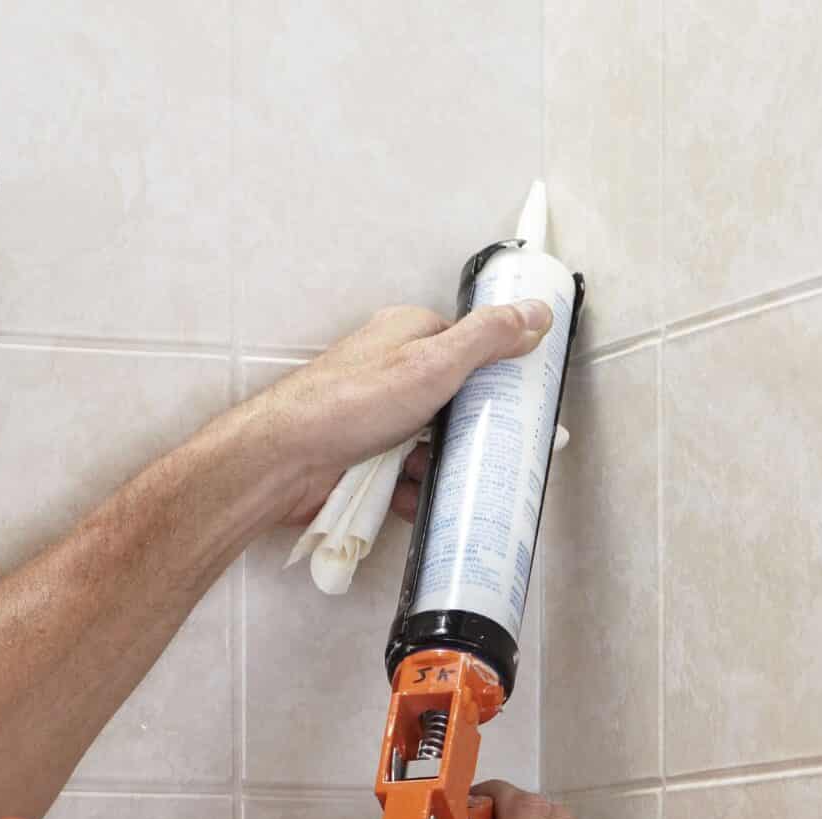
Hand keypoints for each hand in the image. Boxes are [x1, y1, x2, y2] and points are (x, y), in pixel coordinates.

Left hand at [241, 300, 555, 528]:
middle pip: (454, 401)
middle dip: (472, 429)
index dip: (496, 376)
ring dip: (444, 466)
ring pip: (431, 444)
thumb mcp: (434, 361)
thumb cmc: (350, 402)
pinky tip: (424, 502)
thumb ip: (488, 337)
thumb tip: (536, 313)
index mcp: (409, 334)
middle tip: (496, 450)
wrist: (285, 461)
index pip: (469, 348)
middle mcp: (392, 371)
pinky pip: (405, 476)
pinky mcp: (364, 458)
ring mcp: (377, 418)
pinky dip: (416, 492)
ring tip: (458, 482)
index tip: (523, 404)